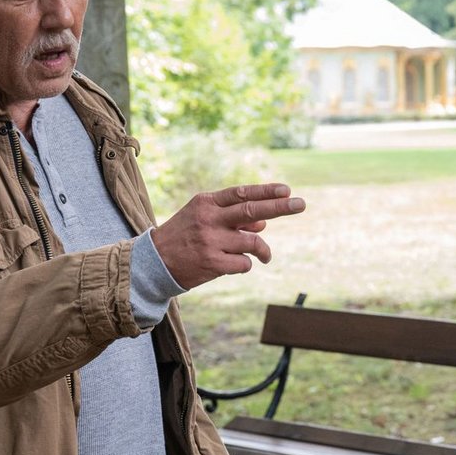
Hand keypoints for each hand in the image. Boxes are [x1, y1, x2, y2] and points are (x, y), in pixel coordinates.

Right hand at [151, 183, 304, 288]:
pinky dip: (247, 264)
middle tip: (301, 204)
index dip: (265, 191)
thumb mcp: (203, 218)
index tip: (286, 190)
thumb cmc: (185, 235)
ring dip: (263, 249)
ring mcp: (211, 241)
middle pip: (251, 210)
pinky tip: (237, 265)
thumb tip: (264, 220)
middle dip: (280, 207)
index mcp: (206, 203)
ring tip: (265, 255)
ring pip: (252, 240)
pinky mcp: (212, 263)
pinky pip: (244, 263)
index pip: (242, 193)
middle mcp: (209, 219)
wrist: (154, 262)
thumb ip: (232, 217)